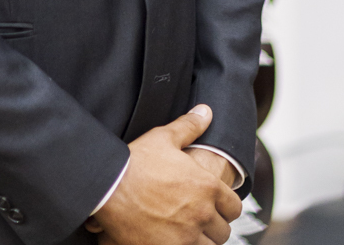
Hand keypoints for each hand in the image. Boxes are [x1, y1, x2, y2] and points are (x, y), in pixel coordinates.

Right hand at [85, 104, 241, 244]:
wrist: (110, 187)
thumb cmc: (137, 161)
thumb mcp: (165, 137)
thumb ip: (190, 126)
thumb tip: (206, 111)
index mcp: (207, 186)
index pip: (234, 207)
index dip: (226, 207)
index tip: (217, 206)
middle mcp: (201, 214)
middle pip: (223, 231)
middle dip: (215, 226)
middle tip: (201, 221)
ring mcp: (186, 237)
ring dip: (202, 241)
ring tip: (190, 233)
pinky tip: (176, 240)